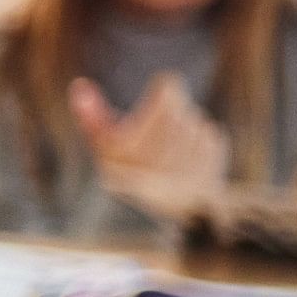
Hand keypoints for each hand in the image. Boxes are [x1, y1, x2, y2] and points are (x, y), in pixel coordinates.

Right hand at [72, 72, 228, 189]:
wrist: (173, 211)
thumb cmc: (132, 176)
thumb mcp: (104, 149)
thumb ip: (91, 115)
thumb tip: (80, 84)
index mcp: (153, 122)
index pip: (168, 85)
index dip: (157, 95)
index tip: (151, 110)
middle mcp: (181, 127)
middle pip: (177, 106)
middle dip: (164, 120)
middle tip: (151, 145)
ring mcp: (202, 139)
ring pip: (192, 120)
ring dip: (180, 134)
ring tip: (168, 160)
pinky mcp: (216, 149)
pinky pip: (207, 133)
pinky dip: (196, 146)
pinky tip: (185, 165)